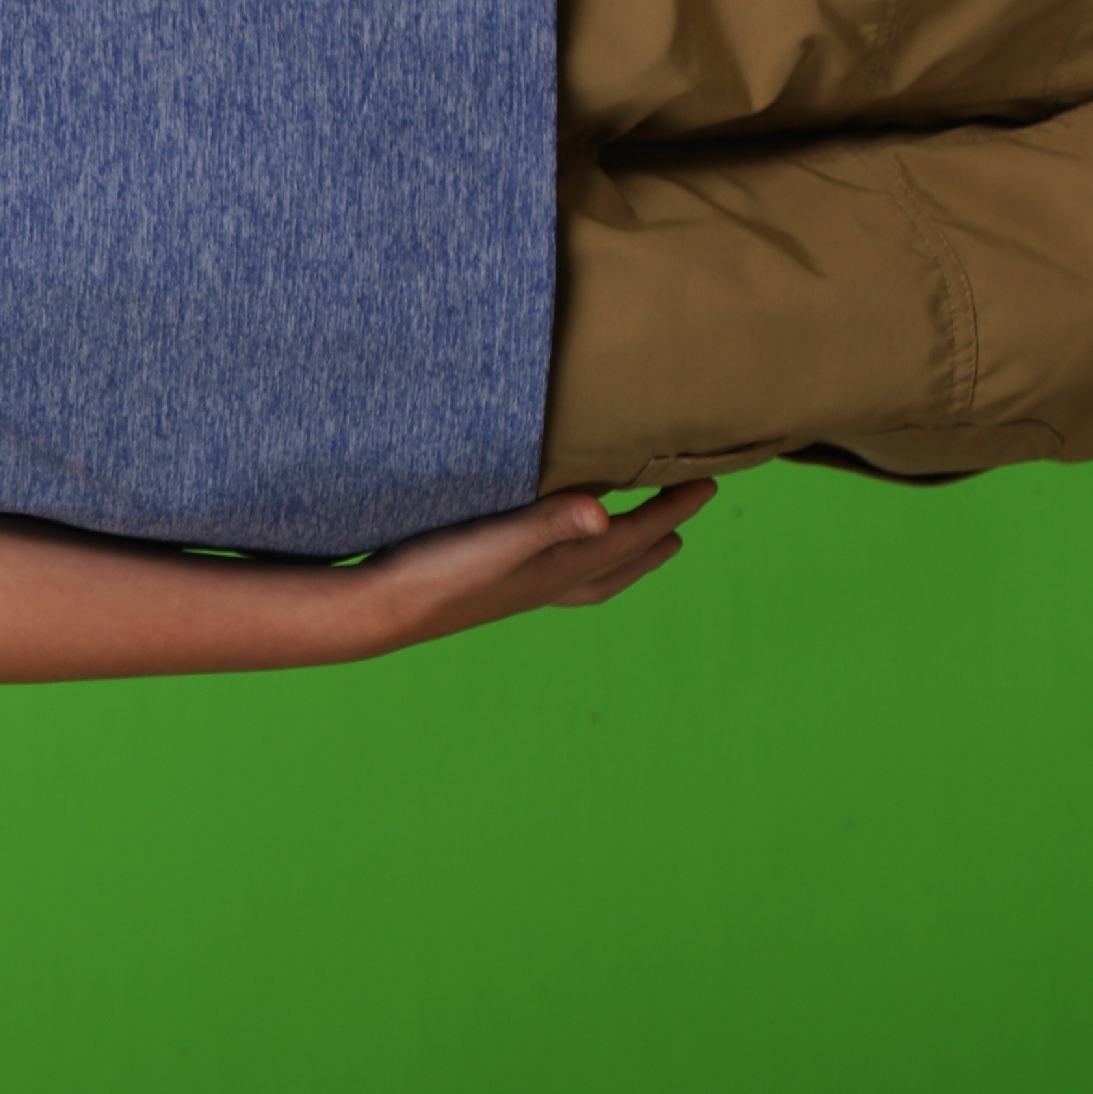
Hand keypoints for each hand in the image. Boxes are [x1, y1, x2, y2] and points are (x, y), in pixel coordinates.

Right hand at [354, 479, 714, 648]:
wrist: (385, 610)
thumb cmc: (441, 570)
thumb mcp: (499, 538)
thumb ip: (552, 521)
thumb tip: (607, 515)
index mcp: (561, 568)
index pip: (632, 535)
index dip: (672, 508)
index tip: (708, 483)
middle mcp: (552, 583)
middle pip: (623, 561)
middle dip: (659, 535)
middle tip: (686, 512)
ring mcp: (526, 591)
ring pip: (596, 576)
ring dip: (627, 558)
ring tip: (643, 543)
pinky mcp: (498, 588)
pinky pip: (561, 577)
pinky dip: (582, 564)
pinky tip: (560, 557)